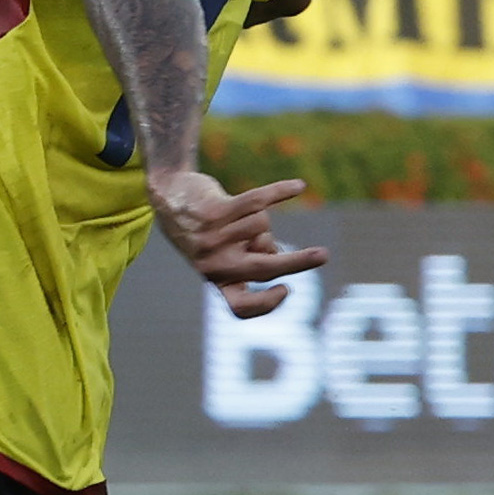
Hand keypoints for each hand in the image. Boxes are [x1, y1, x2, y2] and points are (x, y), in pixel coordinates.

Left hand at [152, 168, 327, 318]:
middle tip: (323, 255)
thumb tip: (276, 255)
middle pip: (264, 268)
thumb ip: (250, 259)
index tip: (286, 289)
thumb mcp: (222, 253)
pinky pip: (257, 200)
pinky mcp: (215, 211)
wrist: (170, 197)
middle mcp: (214, 264)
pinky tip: (297, 187)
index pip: (239, 307)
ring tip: (236, 215)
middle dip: (297, 262)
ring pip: (262, 225)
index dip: (265, 304)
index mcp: (217, 280)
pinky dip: (280, 191)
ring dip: (258, 217)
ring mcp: (212, 238)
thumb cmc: (206, 230)